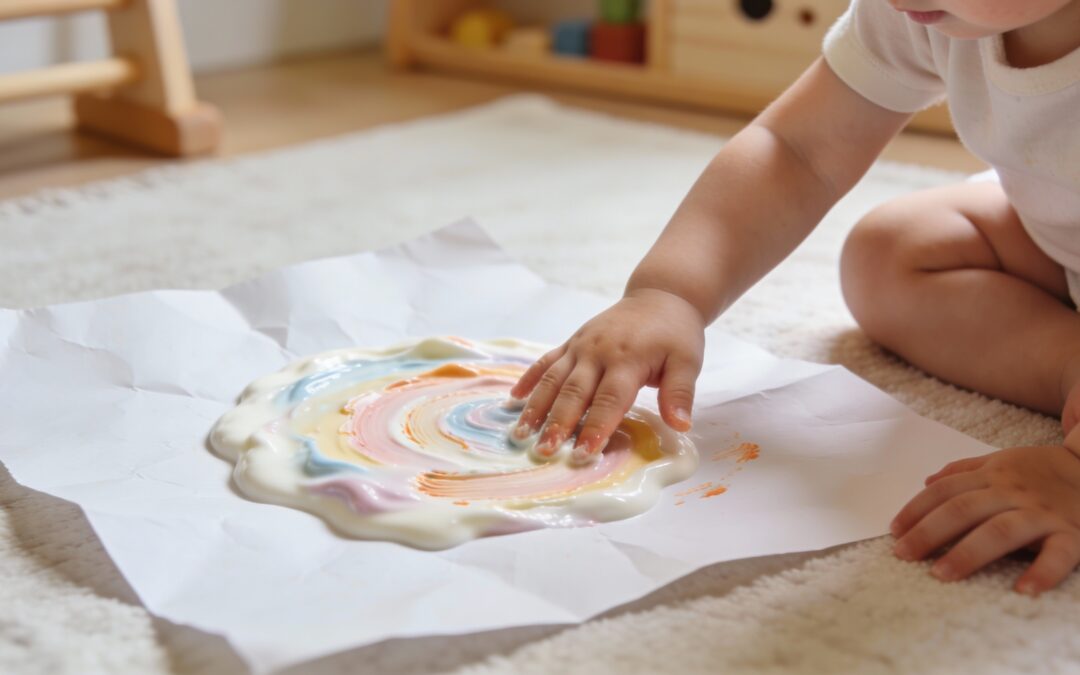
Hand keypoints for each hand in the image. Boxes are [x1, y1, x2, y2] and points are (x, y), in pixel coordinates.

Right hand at [509, 288, 705, 462]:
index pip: (609, 400)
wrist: (660, 296)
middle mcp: (597, 352)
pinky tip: (514, 399)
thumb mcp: (687, 361)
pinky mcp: (572, 342)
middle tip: (543, 452)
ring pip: (553, 378)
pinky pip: (546, 361)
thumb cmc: (675, 334)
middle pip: (574, 392)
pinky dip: (529, 379)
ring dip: (536, 407)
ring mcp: (581, 345)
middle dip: (558, 424)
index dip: (596, 428)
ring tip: (521, 433)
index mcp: (627, 359)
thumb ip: (680, 393)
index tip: (583, 455)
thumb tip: (680, 425)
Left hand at [890, 444, 1079, 594]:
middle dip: (929, 532)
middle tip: (903, 554)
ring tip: (941, 574)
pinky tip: (1022, 591)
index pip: (945, 491)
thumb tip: (927, 480)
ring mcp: (1042, 513)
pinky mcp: (1073, 534)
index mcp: (993, 475)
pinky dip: (1041, 572)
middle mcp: (1012, 492)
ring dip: (968, 553)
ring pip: (1000, 530)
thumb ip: (964, 471)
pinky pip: (1057, 555)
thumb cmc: (1044, 471)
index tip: (894, 531)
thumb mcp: (1003, 461)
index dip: (916, 510)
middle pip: (962, 509)